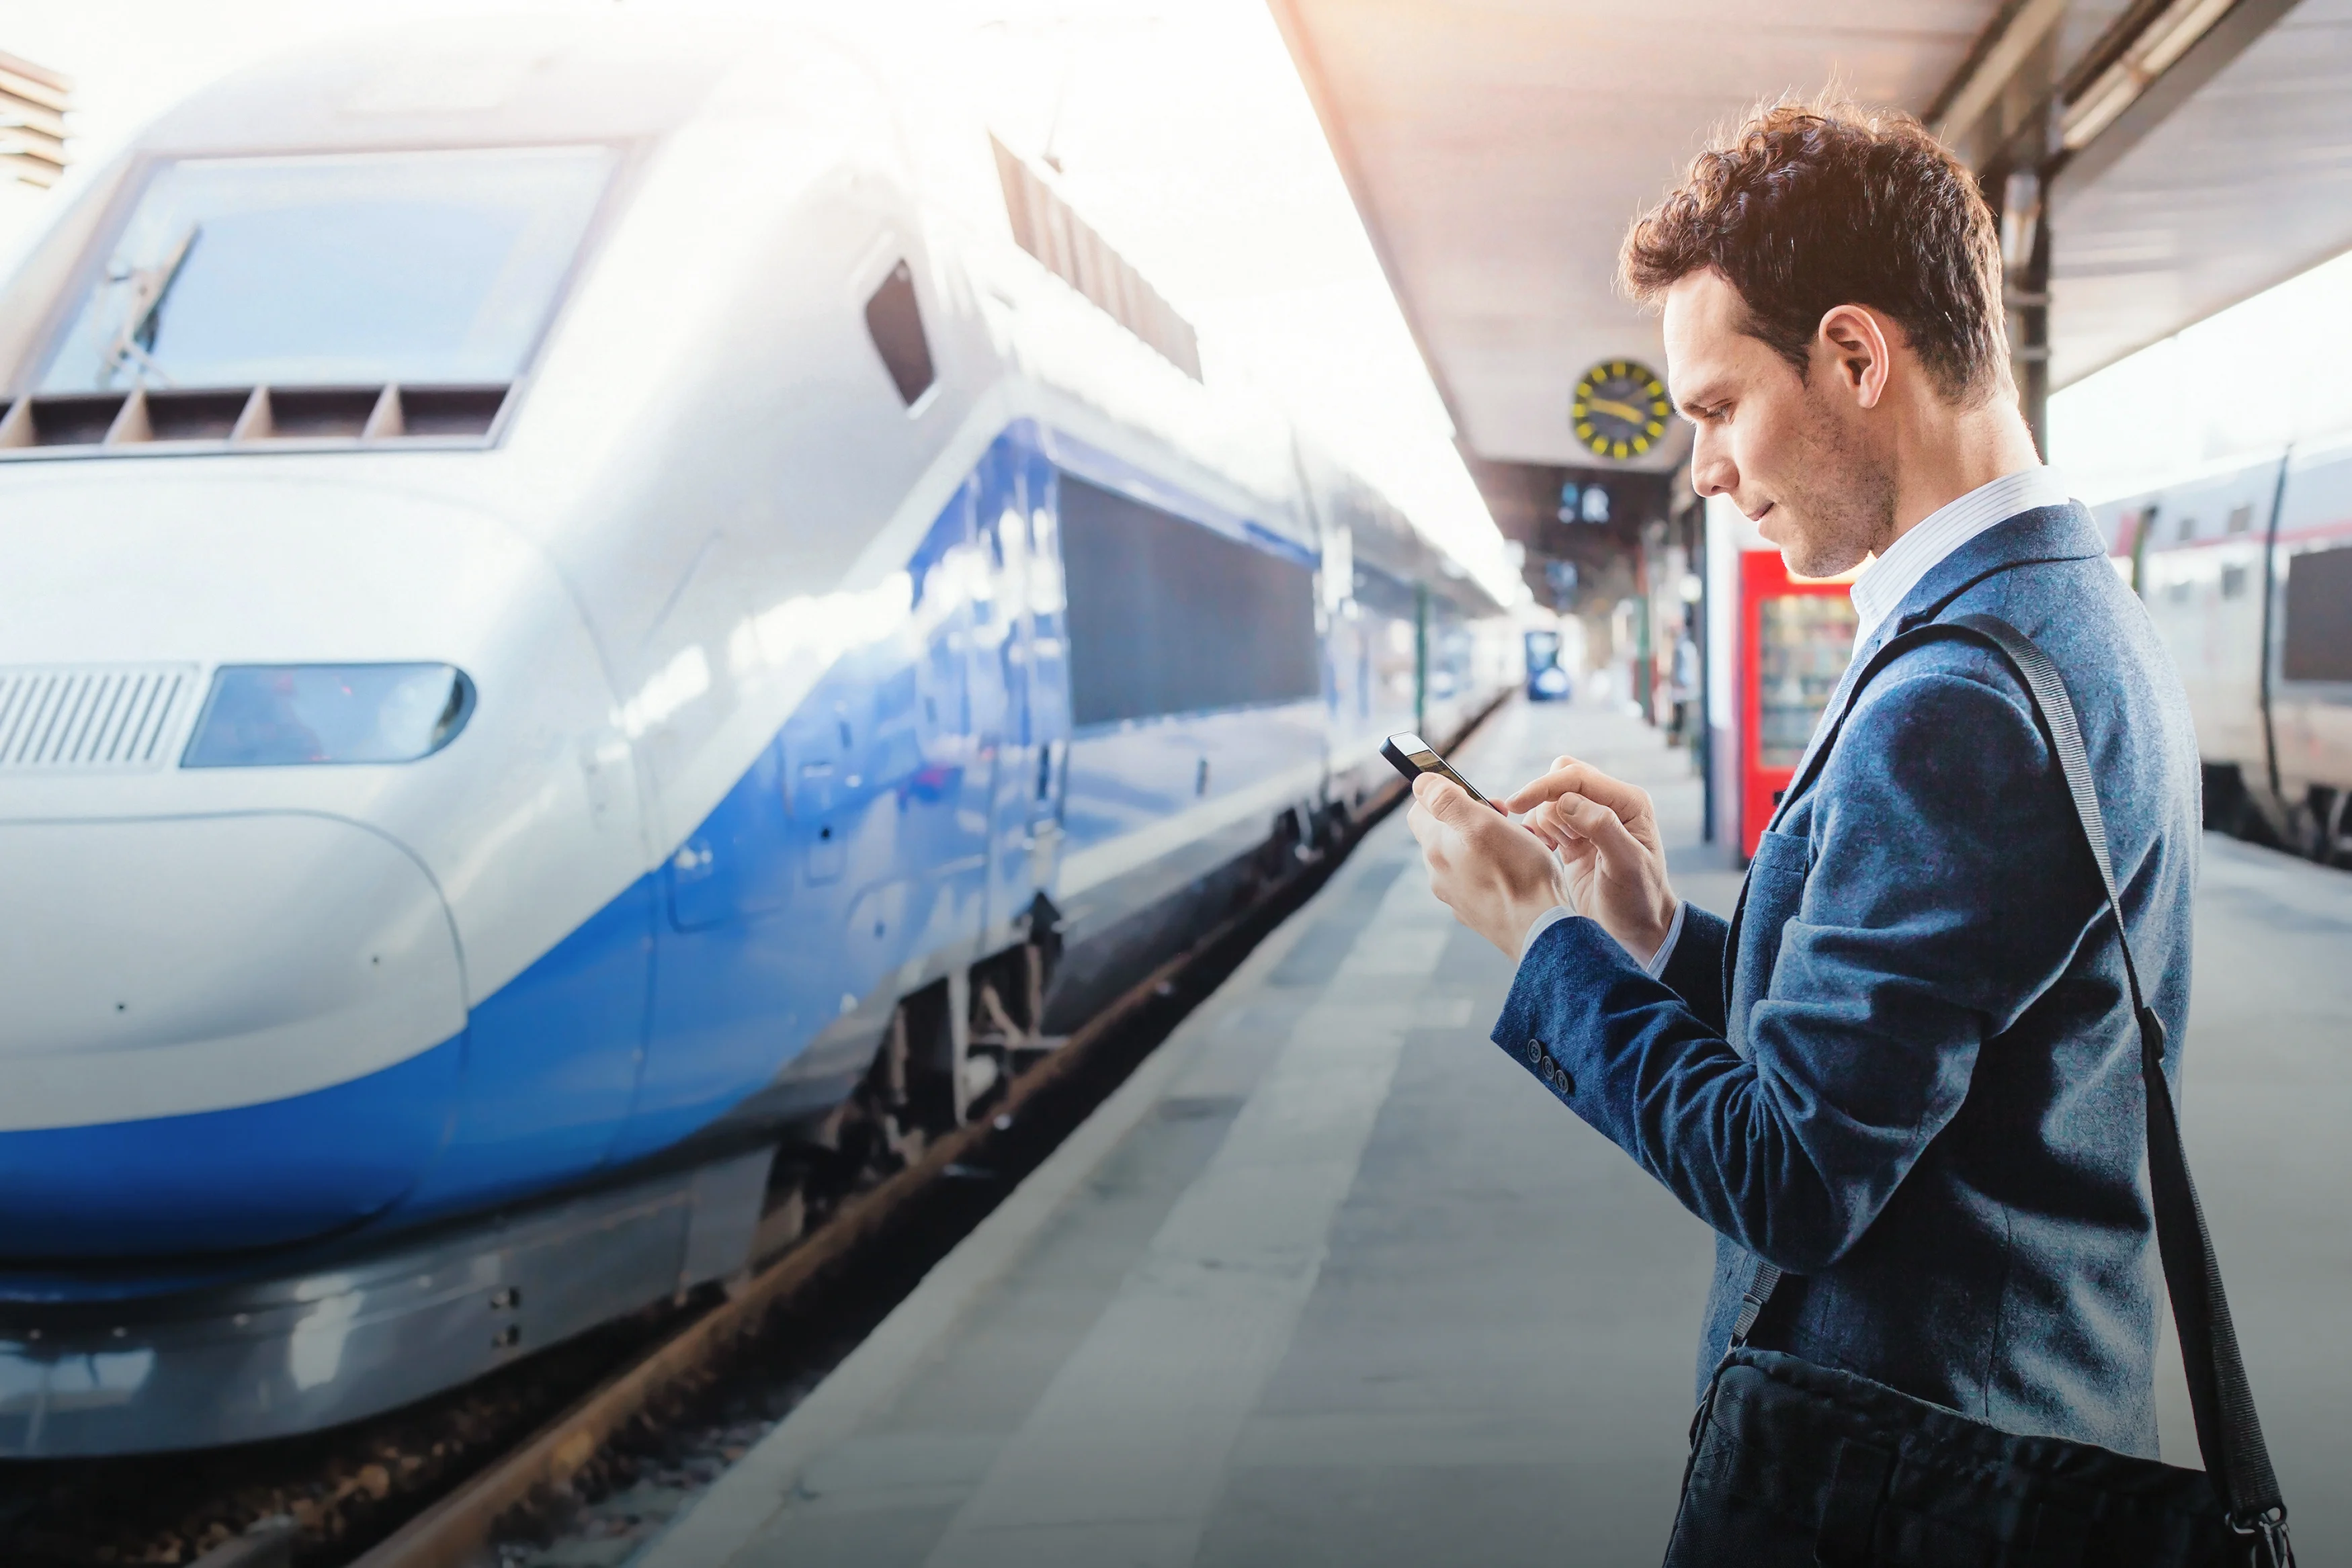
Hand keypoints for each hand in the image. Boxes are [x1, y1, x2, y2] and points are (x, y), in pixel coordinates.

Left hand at [1406, 773, 1570, 957]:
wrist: (1540, 928)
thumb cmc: (1517, 871)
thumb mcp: (1482, 822)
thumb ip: (1446, 800)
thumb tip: (1420, 782)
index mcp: (1435, 848)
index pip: (1419, 810)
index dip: (1444, 794)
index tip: (1475, 796)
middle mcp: (1439, 875)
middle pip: (1446, 833)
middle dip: (1473, 818)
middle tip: (1505, 818)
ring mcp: (1457, 896)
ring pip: (1467, 856)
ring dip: (1488, 843)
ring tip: (1519, 845)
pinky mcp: (1476, 912)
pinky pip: (1481, 880)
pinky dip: (1496, 868)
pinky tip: (1519, 871)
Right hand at [1506, 755, 1677, 965]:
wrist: (1637, 931)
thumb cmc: (1638, 900)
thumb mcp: (1626, 865)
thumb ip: (1602, 828)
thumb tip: (1567, 801)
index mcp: (1629, 802)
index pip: (1578, 777)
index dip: (1544, 787)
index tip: (1516, 805)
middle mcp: (1611, 804)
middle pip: (1562, 778)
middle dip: (1544, 802)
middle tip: (1551, 839)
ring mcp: (1592, 820)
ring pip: (1551, 800)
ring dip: (1544, 822)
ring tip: (1559, 851)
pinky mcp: (1575, 837)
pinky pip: (1547, 819)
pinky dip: (1539, 832)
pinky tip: (1549, 852)